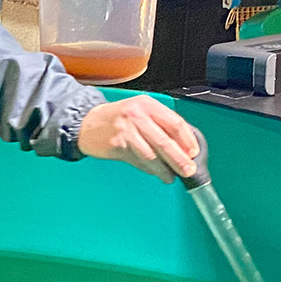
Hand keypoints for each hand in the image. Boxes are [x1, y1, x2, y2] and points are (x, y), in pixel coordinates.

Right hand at [78, 95, 199, 181]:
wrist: (87, 123)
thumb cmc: (117, 119)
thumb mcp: (140, 113)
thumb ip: (160, 126)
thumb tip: (183, 148)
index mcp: (148, 104)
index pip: (175, 123)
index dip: (187, 140)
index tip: (194, 153)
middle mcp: (137, 115)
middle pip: (165, 141)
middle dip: (179, 159)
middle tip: (189, 171)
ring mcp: (126, 130)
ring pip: (152, 155)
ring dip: (164, 169)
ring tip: (170, 177)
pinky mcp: (117, 144)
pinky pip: (138, 161)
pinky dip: (149, 169)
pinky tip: (154, 172)